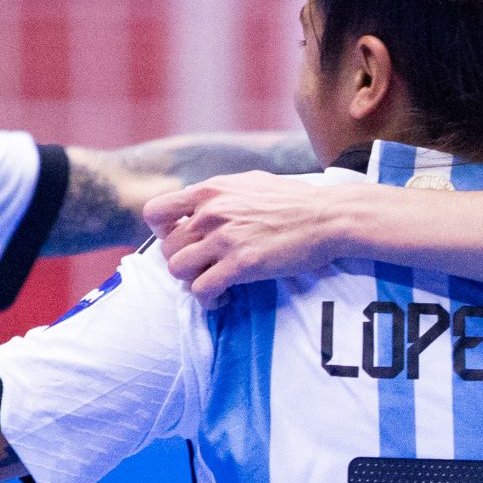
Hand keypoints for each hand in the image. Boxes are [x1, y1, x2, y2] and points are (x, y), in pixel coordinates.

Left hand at [145, 170, 343, 304]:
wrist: (327, 217)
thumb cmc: (295, 201)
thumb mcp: (250, 183)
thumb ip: (220, 193)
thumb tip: (199, 201)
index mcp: (210, 191)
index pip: (155, 212)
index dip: (162, 232)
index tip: (183, 240)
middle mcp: (210, 212)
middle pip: (167, 248)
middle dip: (183, 262)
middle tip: (204, 269)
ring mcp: (224, 238)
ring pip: (178, 270)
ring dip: (192, 281)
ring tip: (212, 284)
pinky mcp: (240, 264)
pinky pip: (202, 290)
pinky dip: (208, 299)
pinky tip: (223, 297)